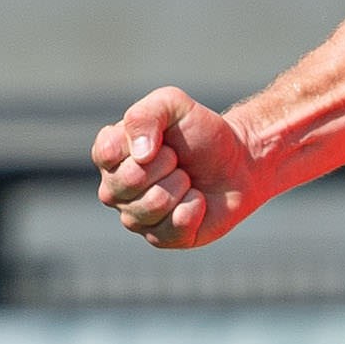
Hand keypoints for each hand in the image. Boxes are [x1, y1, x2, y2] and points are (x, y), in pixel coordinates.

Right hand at [95, 88, 262, 248]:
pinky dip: (195, 208)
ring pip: (153, 205)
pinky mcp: (161, 238)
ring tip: (187, 179)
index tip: (162, 140)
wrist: (237, 162)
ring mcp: (136, 217)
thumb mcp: (173, 105)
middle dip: (167, 164)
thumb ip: (145, 115)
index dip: (142, 144)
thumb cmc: (200, 132)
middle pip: (130, 181)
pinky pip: (174, 227)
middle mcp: (115, 189)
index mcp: (110, 156)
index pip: (107, 154)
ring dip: (181, 185)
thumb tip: (140, 154)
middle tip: (178, 160)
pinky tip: (197, 200)